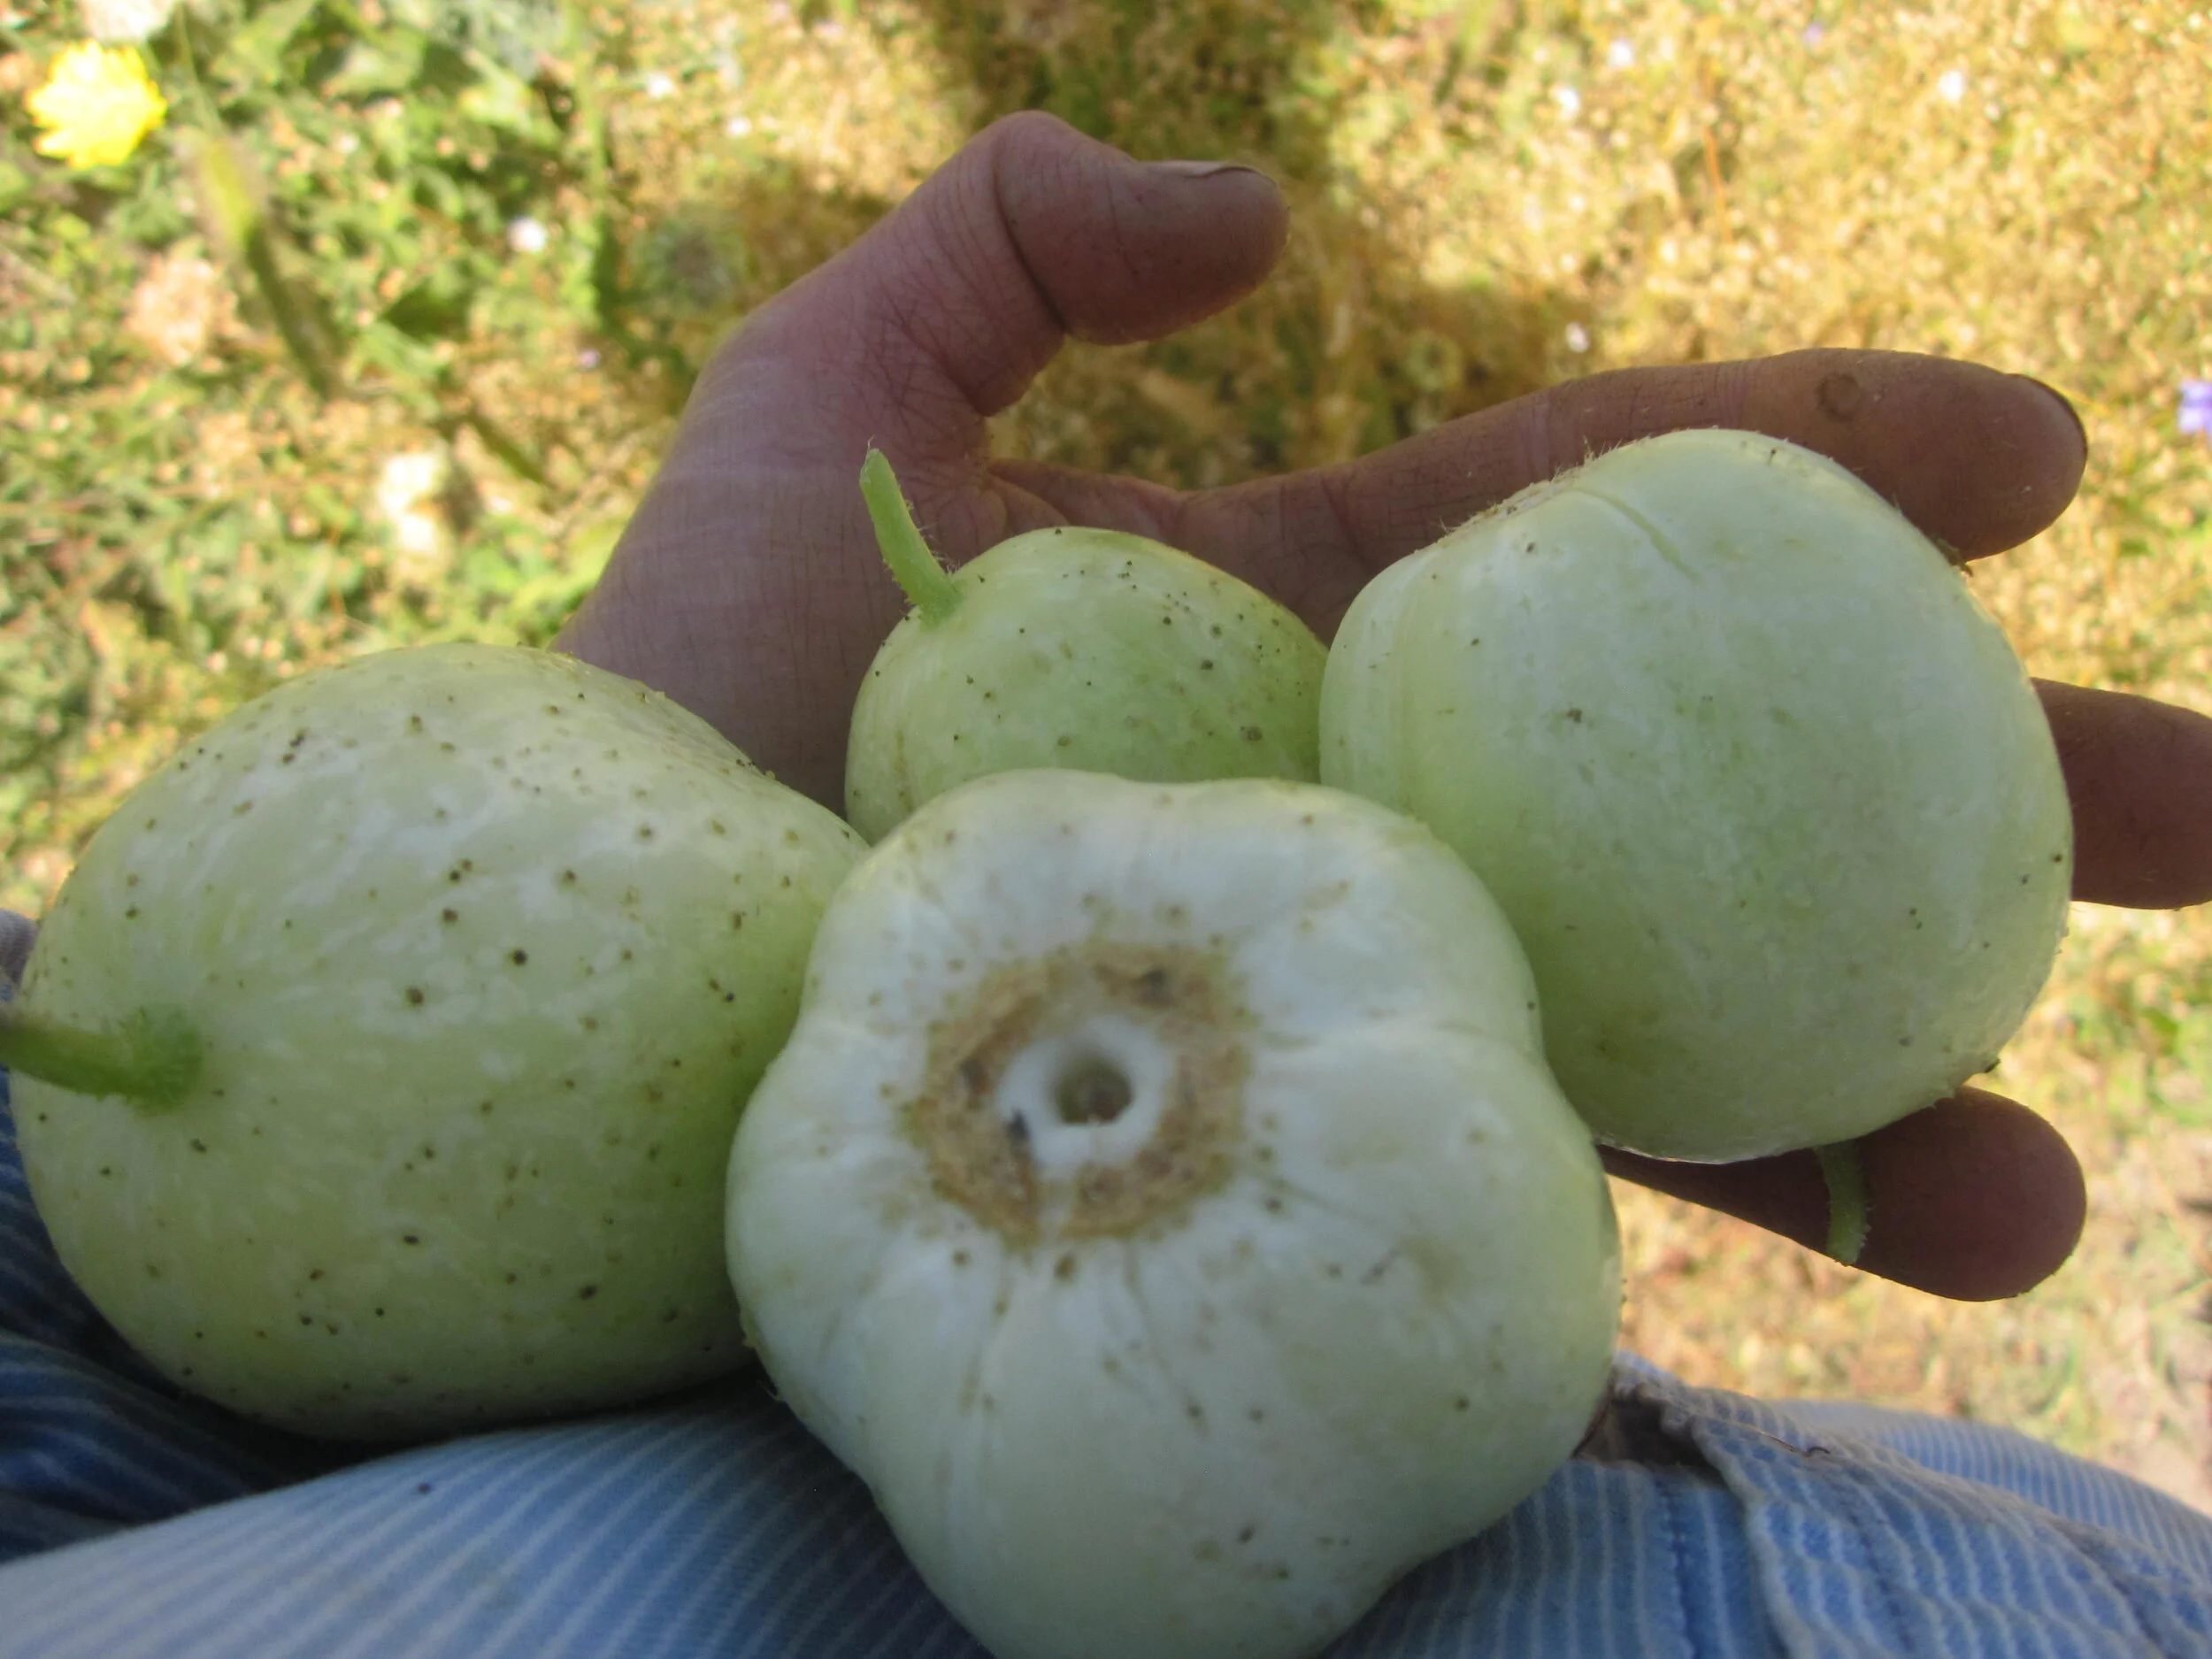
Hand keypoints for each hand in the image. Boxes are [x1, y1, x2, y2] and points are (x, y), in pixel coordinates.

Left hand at [557, 111, 2211, 1302]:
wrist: (567, 981)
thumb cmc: (671, 691)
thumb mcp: (824, 400)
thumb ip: (1008, 235)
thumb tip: (1266, 219)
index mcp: (1292, 648)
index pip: (1593, 544)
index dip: (1811, 469)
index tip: (2028, 446)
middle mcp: (1360, 837)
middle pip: (1711, 813)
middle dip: (1964, 805)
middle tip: (2209, 813)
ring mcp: (1342, 1019)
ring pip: (1668, 1063)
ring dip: (1889, 1111)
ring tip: (2049, 1162)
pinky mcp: (1286, 1183)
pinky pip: (1527, 1216)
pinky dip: (1695, 1255)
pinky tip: (1864, 1266)